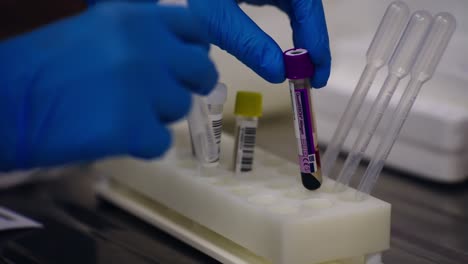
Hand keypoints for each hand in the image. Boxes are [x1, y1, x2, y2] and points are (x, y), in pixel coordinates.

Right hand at [0, 2, 217, 170]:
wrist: (7, 101)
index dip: (195, 50)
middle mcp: (148, 48)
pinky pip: (162, 142)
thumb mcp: (98, 31)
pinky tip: (117, 137)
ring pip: (181, 108)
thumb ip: (142, 38)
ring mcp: (144, 88)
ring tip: (122, 114)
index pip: (195, 30)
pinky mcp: (134, 127)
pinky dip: (143, 144)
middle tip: (162, 97)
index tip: (185, 65)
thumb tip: (176, 53)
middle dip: (187, 85)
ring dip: (158, 115)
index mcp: (137, 19)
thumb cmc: (46, 66)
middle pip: (201, 71)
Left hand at [188, 0, 330, 86]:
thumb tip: (278, 73)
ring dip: (302, 36)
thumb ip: (247, 43)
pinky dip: (290, 25)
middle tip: (310, 78)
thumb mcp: (216, 15)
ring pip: (299, 6)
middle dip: (312, 43)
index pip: (309, 8)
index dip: (317, 44)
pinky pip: (286, 2)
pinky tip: (287, 46)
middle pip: (308, 8)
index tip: (316, 76)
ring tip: (300, 68)